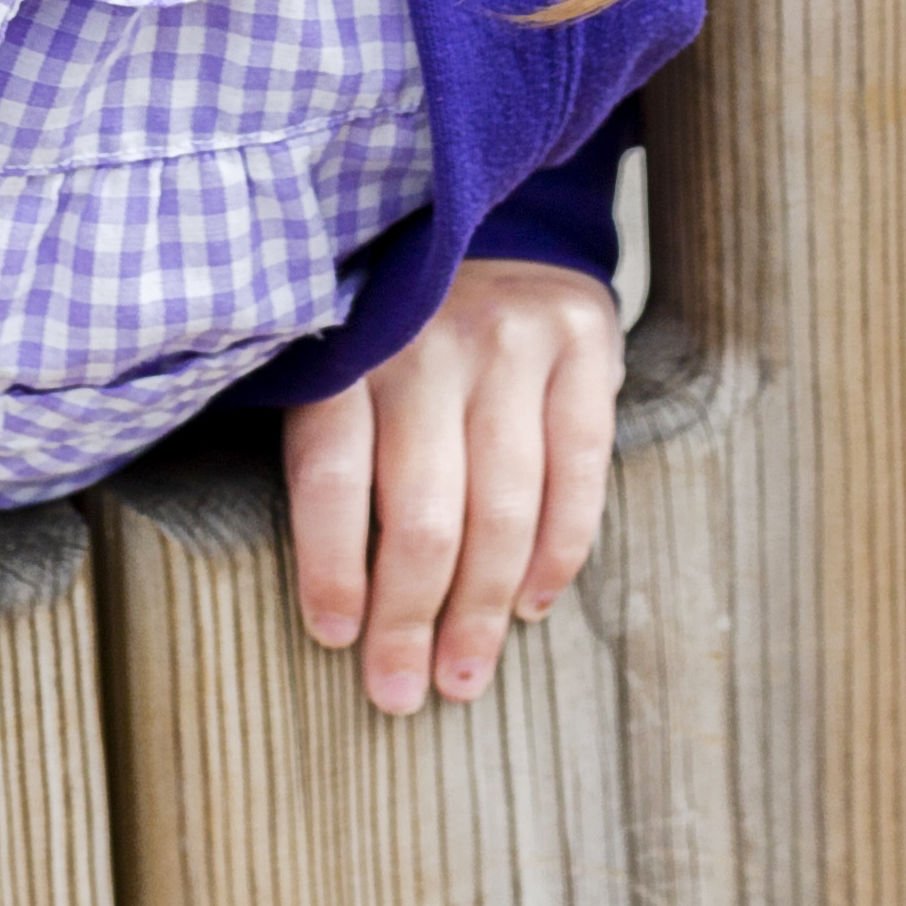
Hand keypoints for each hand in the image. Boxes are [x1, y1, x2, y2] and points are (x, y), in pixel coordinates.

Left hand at [278, 255, 619, 714]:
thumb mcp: (336, 354)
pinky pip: (578, 470)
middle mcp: (427, 342)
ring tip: (463, 674)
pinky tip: (532, 604)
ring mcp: (510, 338)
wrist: (489, 214)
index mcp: (347, 348)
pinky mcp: (581, 339)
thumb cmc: (394, 321)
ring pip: (502, 506)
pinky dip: (559, 551)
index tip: (335, 639)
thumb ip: (332, 442)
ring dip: (482, 608)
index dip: (333, 568)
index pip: (334, 476)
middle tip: (402, 691)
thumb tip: (324, 591)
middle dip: (410, 619)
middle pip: (421, 513)